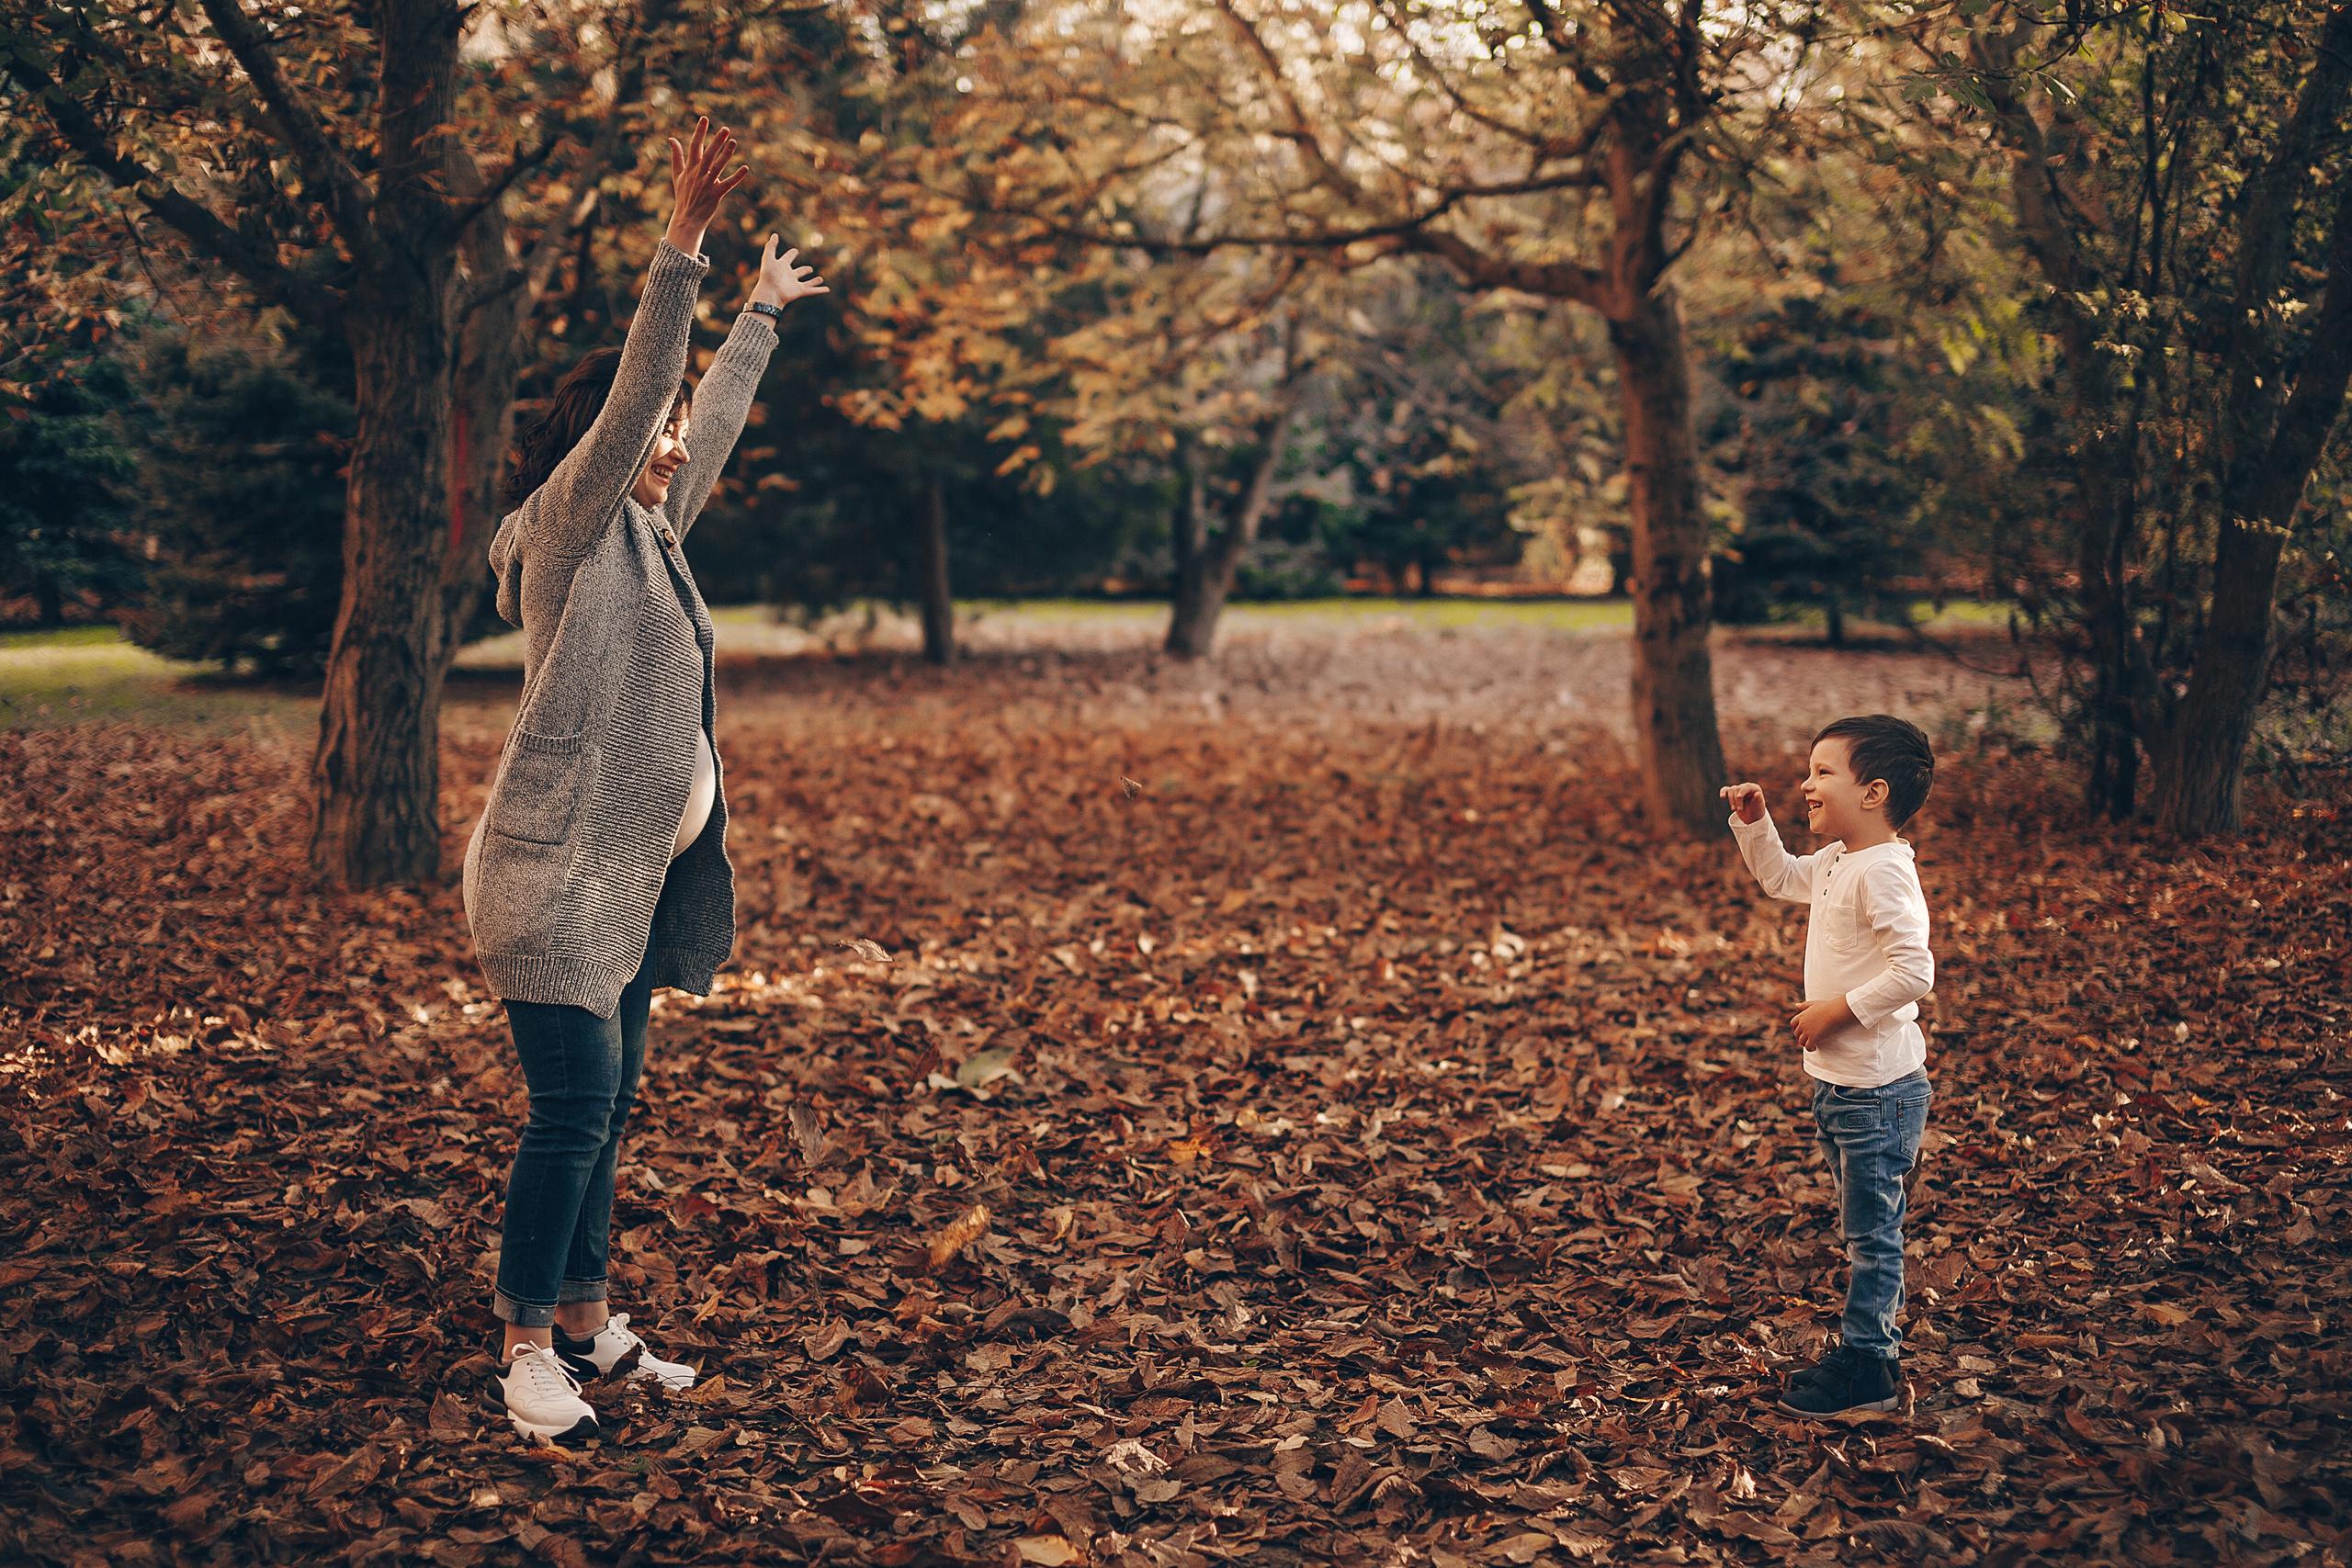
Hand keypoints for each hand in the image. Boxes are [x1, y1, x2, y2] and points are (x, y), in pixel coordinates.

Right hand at [662, 117, 749, 259]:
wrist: (687, 218)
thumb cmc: (683, 196)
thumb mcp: (678, 175)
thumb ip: (676, 156)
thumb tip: (671, 139)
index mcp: (690, 168)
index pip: (694, 146)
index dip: (700, 132)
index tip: (705, 119)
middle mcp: (699, 174)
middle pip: (708, 154)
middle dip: (716, 140)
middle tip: (725, 128)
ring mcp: (707, 184)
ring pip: (718, 166)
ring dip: (727, 154)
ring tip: (734, 142)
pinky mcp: (716, 194)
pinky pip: (728, 183)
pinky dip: (737, 176)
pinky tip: (745, 168)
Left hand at [748, 236, 829, 308]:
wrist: (770, 292)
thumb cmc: (768, 275)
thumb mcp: (768, 257)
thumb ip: (771, 246)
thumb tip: (774, 234)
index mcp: (781, 266)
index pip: (787, 258)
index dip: (791, 254)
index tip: (795, 251)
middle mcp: (788, 276)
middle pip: (798, 272)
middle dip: (804, 270)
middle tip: (809, 268)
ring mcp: (795, 284)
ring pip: (807, 283)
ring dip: (814, 281)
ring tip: (820, 279)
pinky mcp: (800, 291)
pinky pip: (812, 291)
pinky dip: (820, 290)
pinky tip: (827, 290)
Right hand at [1720, 782, 1764, 822]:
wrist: (1752, 817)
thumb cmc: (1757, 811)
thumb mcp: (1758, 806)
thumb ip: (1758, 799)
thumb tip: (1757, 793)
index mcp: (1754, 788)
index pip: (1745, 787)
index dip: (1741, 792)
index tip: (1739, 798)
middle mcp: (1746, 787)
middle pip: (1737, 789)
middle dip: (1736, 800)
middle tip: (1739, 810)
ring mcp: (1739, 790)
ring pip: (1731, 790)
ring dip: (1731, 800)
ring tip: (1734, 809)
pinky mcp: (1733, 794)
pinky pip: (1726, 790)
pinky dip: (1723, 792)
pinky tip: (1722, 796)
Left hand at [1790, 994, 1855, 1050]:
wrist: (1834, 1012)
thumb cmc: (1826, 1007)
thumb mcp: (1813, 1004)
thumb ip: (1804, 1005)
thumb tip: (1796, 1005)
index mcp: (1801, 1016)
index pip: (1793, 1024)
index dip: (1796, 1028)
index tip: (1801, 1030)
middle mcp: (1802, 1024)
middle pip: (1797, 1034)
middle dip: (1801, 1036)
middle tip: (1808, 1038)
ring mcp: (1807, 1032)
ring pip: (1801, 1041)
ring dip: (1805, 1043)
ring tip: (1812, 1044)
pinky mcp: (1813, 1038)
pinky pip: (1808, 1047)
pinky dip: (1810, 1048)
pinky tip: (1815, 1047)